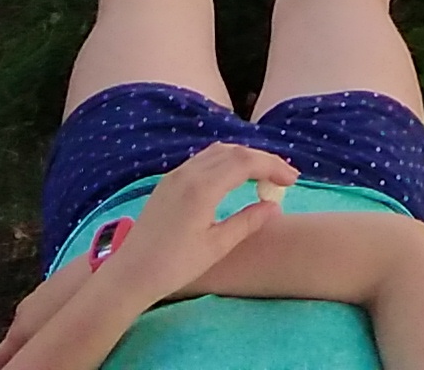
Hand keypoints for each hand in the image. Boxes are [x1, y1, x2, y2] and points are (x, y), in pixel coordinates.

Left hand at [0, 145, 295, 369]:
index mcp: (203, 187)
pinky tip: (234, 179)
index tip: (293, 180)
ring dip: (244, 158)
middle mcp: (189, 172)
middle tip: (284, 177)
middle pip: (234, 151)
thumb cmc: (174, 265)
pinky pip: (204, 159)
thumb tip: (274, 204)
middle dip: (263, 159)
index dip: (273, 166)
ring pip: (218, 152)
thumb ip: (247, 221)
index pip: (246, 162)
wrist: (130, 272)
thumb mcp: (217, 246)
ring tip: (263, 176)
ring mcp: (176, 174)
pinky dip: (226, 162)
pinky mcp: (169, 182)